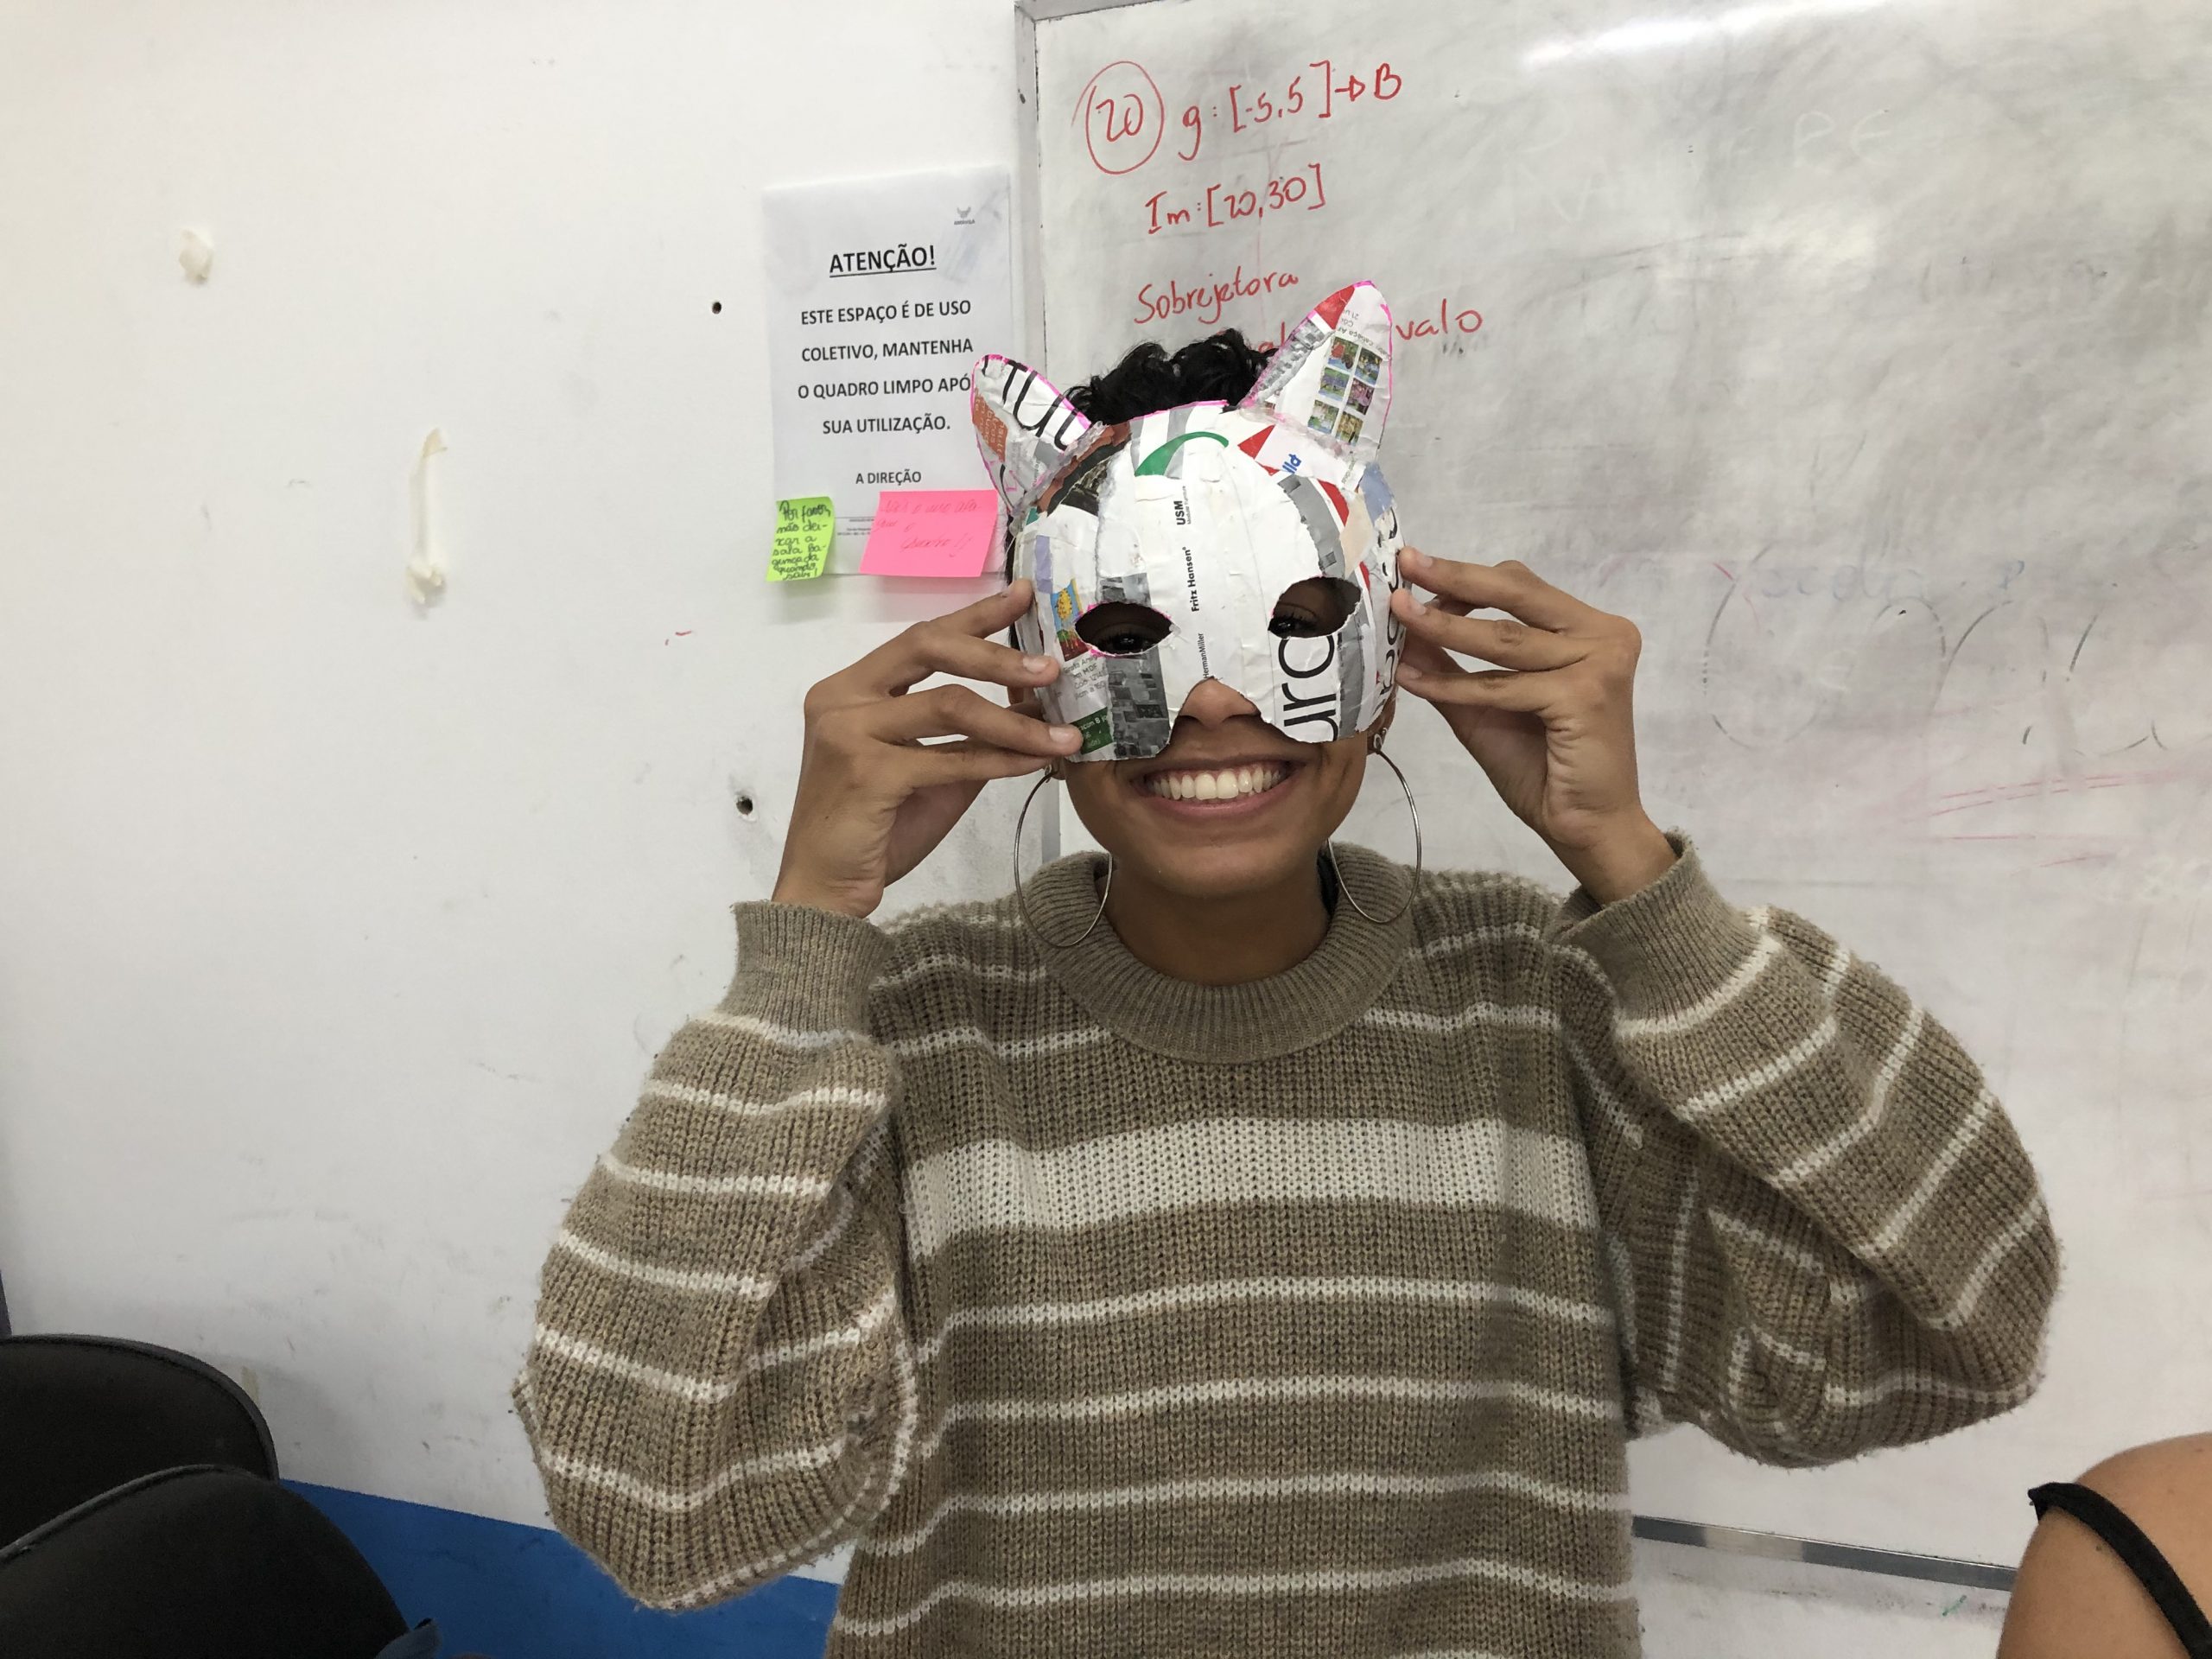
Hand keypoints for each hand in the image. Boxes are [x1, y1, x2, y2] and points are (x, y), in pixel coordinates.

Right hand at [774, 582, 1079, 918]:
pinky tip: (1036, 761)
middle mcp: (842, 698)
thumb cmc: (876, 830)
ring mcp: (849, 732)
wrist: (826, 888)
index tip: (1023, 596)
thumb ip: (967, 734)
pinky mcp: (867, 772)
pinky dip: (1002, 758)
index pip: (919, 637)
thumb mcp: (930, 771)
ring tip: (1064, 731)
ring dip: (1015, 719)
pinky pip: (952, 758)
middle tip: (1051, 666)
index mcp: (850, 688)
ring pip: (949, 705)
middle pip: (927, 647)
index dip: (974, 616)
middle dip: (996, 654)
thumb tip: (1034, 701)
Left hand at [1390, 547, 1674, 902]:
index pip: (1521, 587)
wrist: (1586, 827)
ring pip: (1503, 639)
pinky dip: (1453, 684)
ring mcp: (1599, 662)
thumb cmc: (1543, 769)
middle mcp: (1603, 635)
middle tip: (1406, 563)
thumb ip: (1451, 663)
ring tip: (1397, 615)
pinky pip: (1502, 686)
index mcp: (1589, 630)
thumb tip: (1404, 625)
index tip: (1415, 570)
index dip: (1466, 578)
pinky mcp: (1584, 695)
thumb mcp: (1485, 705)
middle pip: (1517, 592)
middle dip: (1455, 578)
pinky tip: (1412, 680)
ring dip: (1443, 627)